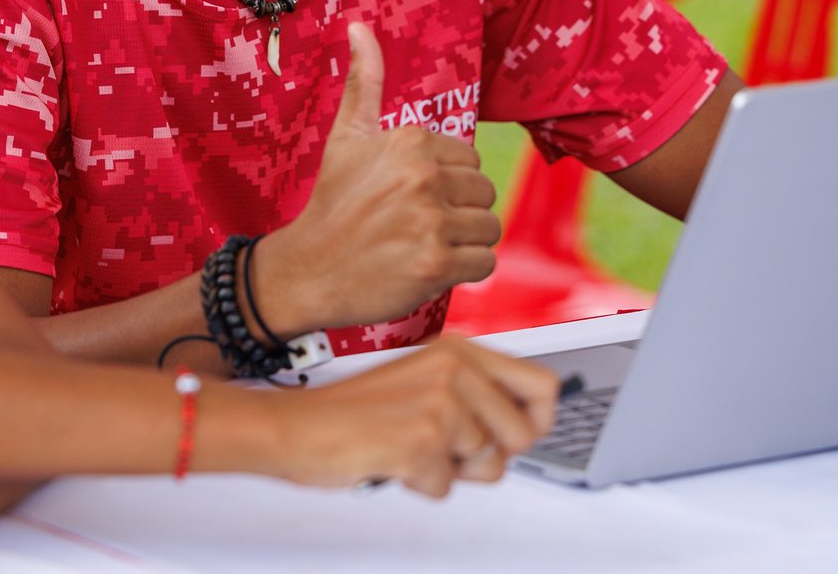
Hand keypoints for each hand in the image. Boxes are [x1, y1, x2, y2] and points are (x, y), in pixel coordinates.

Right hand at [256, 24, 500, 333]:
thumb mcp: (346, 137)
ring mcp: (430, 221)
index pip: (470, 160)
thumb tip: (359, 26)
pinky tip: (431, 266)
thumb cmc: (334, 202)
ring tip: (426, 244)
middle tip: (419, 224)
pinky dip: (464, 270)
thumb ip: (364, 82)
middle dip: (460, 211)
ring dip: (464, 242)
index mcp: (410, 140)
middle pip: (485, 192)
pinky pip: (485, 262)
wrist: (309, 269)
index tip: (412, 196)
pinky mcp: (436, 264)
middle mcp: (423, 176)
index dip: (447, 182)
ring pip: (489, 228)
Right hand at [266, 338, 560, 497]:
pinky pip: (446, 487)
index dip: (540, 420)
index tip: (516, 435)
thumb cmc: (353, 410)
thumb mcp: (423, 381)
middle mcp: (454, 368)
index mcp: (458, 350)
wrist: (295, 425)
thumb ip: (474, 394)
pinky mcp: (422, 439)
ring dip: (450, 471)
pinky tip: (392, 459)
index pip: (542, 384)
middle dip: (489, 456)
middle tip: (446, 448)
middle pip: (524, 434)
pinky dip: (419, 484)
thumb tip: (528, 425)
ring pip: (489, 466)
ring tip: (411, 448)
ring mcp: (439, 402)